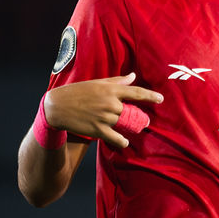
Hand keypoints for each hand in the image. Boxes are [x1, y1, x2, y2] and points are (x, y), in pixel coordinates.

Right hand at [44, 73, 163, 148]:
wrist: (57, 106)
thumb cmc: (77, 92)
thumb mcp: (97, 83)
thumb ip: (117, 81)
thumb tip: (132, 76)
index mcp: (110, 90)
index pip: (136, 92)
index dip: (150, 96)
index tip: (161, 99)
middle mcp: (110, 103)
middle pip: (132, 111)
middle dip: (138, 117)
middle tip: (143, 120)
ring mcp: (104, 117)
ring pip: (124, 125)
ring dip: (128, 128)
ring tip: (128, 128)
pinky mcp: (98, 130)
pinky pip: (116, 138)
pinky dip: (122, 141)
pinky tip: (123, 141)